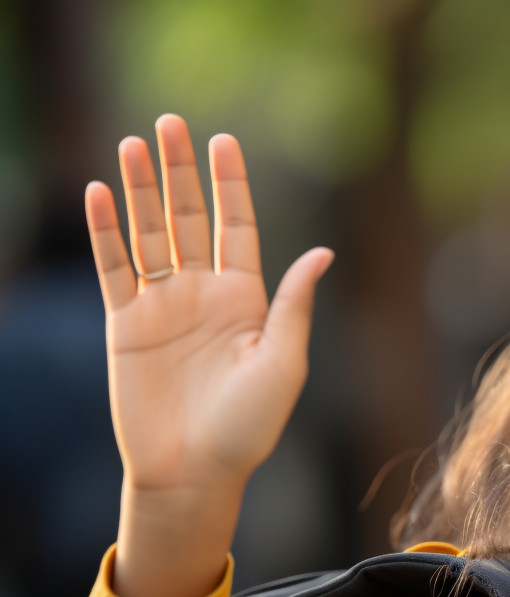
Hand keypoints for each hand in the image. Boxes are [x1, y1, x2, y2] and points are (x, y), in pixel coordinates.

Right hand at [85, 114, 332, 596]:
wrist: (194, 473)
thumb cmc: (249, 428)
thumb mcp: (283, 364)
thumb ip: (294, 306)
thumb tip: (323, 252)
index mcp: (248, 301)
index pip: (237, 227)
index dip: (230, 185)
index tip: (222, 141)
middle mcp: (205, 295)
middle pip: (190, 219)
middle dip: (181, 172)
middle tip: (169, 123)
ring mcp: (163, 308)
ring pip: (149, 235)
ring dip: (140, 190)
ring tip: (131, 144)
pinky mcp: (125, 327)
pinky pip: (114, 269)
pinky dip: (105, 232)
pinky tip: (98, 195)